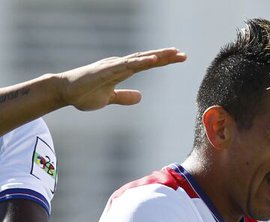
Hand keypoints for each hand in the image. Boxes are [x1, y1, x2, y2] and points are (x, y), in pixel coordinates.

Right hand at [55, 48, 186, 110]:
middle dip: (165, 57)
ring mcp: (112, 66)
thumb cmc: (84, 93)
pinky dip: (140, 62)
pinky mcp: (106, 71)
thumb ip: (124, 97)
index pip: (147, 64)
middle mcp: (119, 65)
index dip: (163, 61)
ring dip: (156, 56)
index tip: (179, 58)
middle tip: (183, 54)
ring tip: (173, 53)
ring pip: (139, 60)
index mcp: (121, 70)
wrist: (64, 92)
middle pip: (147, 59)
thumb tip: (140, 97)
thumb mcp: (110, 98)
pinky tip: (153, 60)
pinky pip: (126, 66)